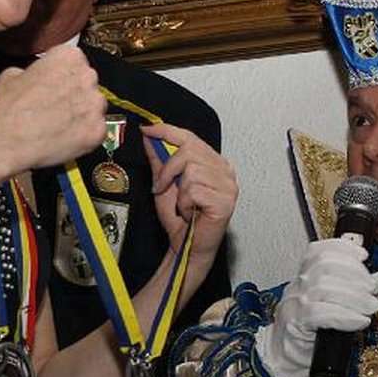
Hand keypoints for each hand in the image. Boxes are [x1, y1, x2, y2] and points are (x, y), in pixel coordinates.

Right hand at [0, 46, 106, 171]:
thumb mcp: (13, 73)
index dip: (63, 75)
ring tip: (58, 124)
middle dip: (75, 94)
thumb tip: (36, 76)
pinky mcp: (98, 130)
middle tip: (55, 106)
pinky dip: (84, 136)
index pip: (75, 61)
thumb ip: (34, 70)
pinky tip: (64, 137)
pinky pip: (96, 131)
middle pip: (87, 83)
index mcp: (69, 56)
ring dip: (81, 114)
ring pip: (94, 107)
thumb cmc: (7, 108)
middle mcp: (87, 76)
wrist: (5, 139)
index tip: (55, 84)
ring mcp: (95, 104)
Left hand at [139, 121, 236, 259]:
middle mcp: (225, 171)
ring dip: (179, 191)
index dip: (168, 131)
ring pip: (192, 170)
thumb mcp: (164, 185)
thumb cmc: (180, 219)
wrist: (187, 247)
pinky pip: (195, 190)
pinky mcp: (225, 201)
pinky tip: (189, 212)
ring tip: (183, 205)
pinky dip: (184, 203)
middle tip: (161, 187)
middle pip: (190, 150)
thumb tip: (150, 137)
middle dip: (168, 169)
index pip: (191, 137)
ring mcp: (228, 186)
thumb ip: (160, 161)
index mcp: (214, 163)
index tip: (148, 129)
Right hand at [256, 238, 377, 376]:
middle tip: (373, 290)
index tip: (363, 255)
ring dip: (356, 297)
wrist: (287, 361)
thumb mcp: (338, 306)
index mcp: (305, 276)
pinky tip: (360, 321)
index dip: (342, 248)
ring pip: (325, 289)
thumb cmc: (312, 332)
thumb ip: (361, 289)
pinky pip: (321, 313)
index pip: (318, 251)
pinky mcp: (297, 324)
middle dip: (356, 274)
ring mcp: (295, 304)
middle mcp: (298, 286)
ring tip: (372, 307)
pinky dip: (345, 316)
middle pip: (325, 267)